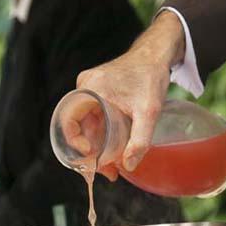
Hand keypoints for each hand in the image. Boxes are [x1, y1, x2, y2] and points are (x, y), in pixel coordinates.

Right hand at [75, 11, 184, 176]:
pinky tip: (114, 148)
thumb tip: (128, 166)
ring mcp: (91, 88)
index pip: (69, 120)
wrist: (157, 54)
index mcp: (90, 88)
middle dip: (91, 152)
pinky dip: (101, 134)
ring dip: (97, 145)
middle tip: (108, 170)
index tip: (92, 158)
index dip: (75, 143)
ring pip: (87, 124)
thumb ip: (140, 140)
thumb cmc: (151, 77)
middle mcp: (85, 87)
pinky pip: (93, 117)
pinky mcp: (98, 91)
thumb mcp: (148, 112)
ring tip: (113, 165)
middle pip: (78, 126)